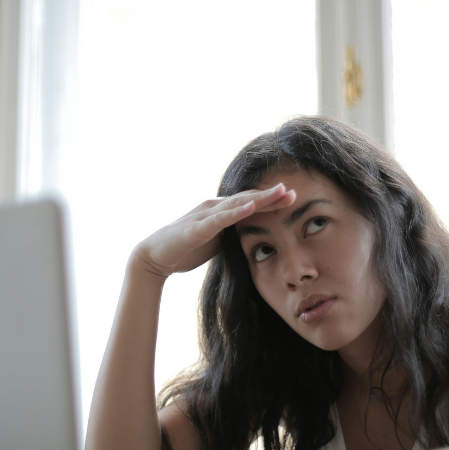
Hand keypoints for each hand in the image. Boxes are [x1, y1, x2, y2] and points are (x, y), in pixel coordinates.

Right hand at [133, 183, 295, 278]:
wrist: (154, 257)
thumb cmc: (186, 248)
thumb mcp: (217, 242)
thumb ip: (233, 235)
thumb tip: (254, 238)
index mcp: (220, 211)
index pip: (250, 203)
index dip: (271, 201)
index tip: (294, 199)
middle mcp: (214, 207)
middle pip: (248, 199)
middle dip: (272, 196)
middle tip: (294, 191)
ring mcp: (205, 215)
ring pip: (237, 204)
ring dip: (259, 198)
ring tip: (279, 192)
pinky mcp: (197, 228)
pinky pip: (220, 219)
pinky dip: (236, 212)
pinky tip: (251, 207)